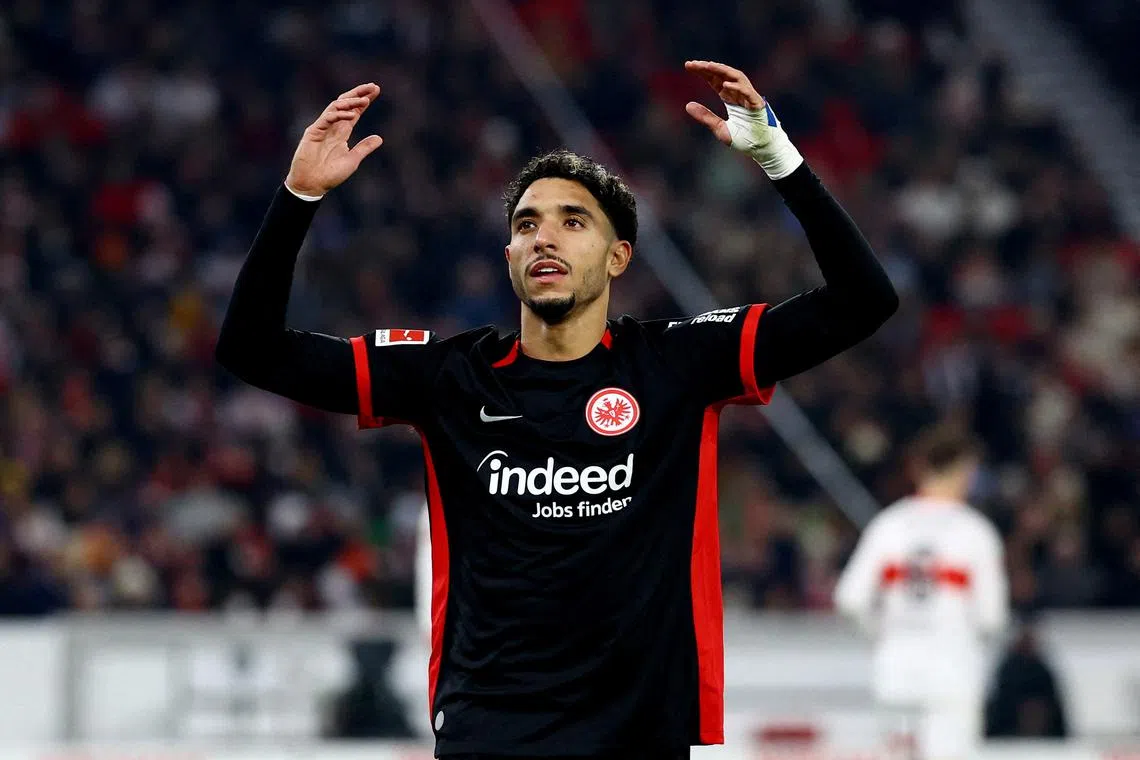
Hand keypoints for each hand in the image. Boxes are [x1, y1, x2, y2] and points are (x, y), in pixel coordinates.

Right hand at [285, 83, 383, 196]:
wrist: (312, 185)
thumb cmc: (330, 175)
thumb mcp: (353, 160)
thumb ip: (364, 148)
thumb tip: (380, 138)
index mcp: (341, 132)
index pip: (354, 112)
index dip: (364, 101)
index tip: (375, 91)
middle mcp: (332, 127)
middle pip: (345, 104)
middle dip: (358, 94)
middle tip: (373, 86)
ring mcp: (322, 127)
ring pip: (336, 107)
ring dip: (350, 102)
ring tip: (365, 100)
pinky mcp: (313, 132)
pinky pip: (327, 118)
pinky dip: (339, 115)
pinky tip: (352, 115)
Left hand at [683, 60, 802, 178]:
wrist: (762, 149)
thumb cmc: (745, 139)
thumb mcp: (719, 128)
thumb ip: (705, 116)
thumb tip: (687, 105)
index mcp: (730, 98)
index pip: (715, 80)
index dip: (703, 72)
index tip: (688, 65)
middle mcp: (739, 93)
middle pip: (723, 75)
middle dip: (709, 68)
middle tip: (693, 64)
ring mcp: (749, 97)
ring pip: (737, 77)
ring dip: (723, 71)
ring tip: (708, 66)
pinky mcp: (758, 104)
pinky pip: (748, 92)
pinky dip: (737, 88)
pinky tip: (725, 85)